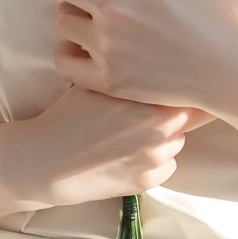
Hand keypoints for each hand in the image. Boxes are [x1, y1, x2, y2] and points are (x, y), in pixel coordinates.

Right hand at [12, 86, 212, 208]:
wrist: (45, 159)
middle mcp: (158, 126)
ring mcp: (155, 156)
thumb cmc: (69, 114)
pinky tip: (128, 154)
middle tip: (153, 109)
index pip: (190, 89)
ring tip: (133, 133)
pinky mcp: (148, 181)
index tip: (184, 83)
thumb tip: (157, 57)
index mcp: (148, 96)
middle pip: (192, 115)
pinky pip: (168, 166)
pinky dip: (156, 162)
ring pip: (179, 141)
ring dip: (167, 136)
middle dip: (177, 110)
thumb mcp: (100, 83)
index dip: (187, 85)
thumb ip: (133, 73)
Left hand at [47, 0, 237, 118]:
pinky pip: (62, 59)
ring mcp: (106, 45)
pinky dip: (69, 52)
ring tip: (93, 18)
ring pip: (60, 20)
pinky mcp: (105, 78)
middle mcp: (112, 6)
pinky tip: (87, 48)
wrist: (225, 66)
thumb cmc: (209, 9)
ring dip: (73, 14)